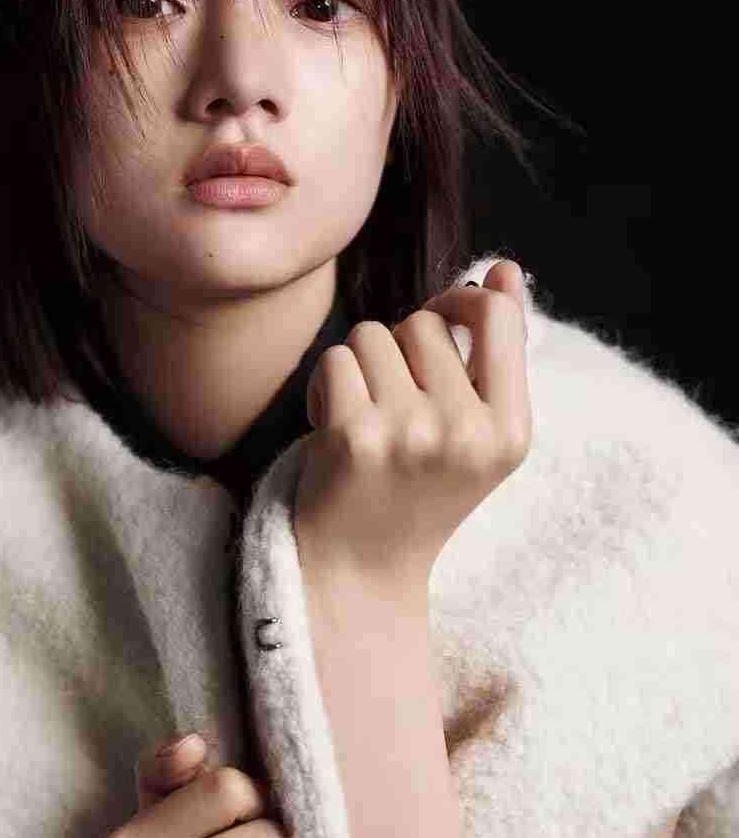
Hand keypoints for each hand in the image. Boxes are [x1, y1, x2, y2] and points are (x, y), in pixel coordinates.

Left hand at [292, 259, 531, 603]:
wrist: (358, 569)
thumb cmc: (416, 488)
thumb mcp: (475, 430)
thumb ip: (495, 351)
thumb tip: (505, 269)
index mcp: (512, 430)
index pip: (498, 316)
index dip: (464, 298)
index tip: (447, 312)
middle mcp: (467, 432)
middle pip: (424, 322)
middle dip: (402, 349)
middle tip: (394, 406)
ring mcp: (411, 433)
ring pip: (375, 334)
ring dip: (361, 366)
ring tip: (366, 419)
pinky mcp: (355, 436)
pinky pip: (336, 359)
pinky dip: (326, 387)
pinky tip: (333, 430)